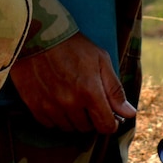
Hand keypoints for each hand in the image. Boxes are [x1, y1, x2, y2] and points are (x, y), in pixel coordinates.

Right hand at [10, 33, 135, 133]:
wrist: (38, 35)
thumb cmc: (72, 45)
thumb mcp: (101, 61)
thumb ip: (115, 90)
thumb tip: (128, 113)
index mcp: (90, 92)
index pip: (105, 126)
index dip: (110, 123)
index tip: (109, 116)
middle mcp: (70, 103)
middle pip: (86, 128)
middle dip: (91, 118)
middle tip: (88, 101)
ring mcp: (50, 106)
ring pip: (68, 127)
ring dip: (73, 118)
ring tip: (71, 99)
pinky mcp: (34, 105)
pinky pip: (49, 123)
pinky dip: (55, 117)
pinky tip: (56, 101)